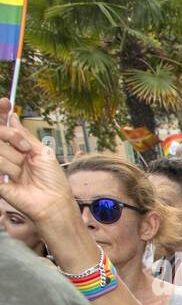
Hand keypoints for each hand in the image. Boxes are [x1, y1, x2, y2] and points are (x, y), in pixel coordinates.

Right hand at [0, 99, 80, 225]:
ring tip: (22, 173)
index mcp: (18, 147)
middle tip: (25, 151)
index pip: (4, 127)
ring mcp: (2, 167)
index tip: (5, 102)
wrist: (53, 203)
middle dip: (11, 138)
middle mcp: (7, 155)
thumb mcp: (42, 153)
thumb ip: (23, 135)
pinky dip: (6, 168)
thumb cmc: (53, 181)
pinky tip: (15, 177)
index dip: (0, 113)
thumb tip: (13, 117)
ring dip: (12, 161)